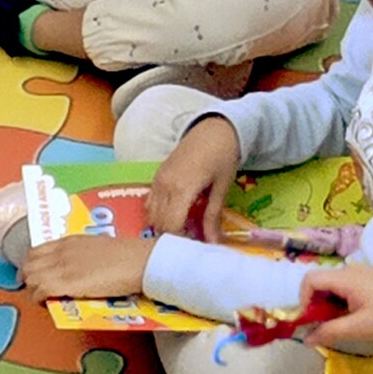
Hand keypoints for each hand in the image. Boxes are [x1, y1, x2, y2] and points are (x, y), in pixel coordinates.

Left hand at [21, 234, 153, 300]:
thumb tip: (75, 267)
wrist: (140, 261)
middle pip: (28, 266)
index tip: (34, 276)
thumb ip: (80, 254)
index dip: (30, 267)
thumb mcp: (96, 247)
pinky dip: (40, 300)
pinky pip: (40, 291)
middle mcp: (61, 252)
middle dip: (28, 280)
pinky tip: (49, 304)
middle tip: (36, 291)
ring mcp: (63, 267)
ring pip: (30, 279)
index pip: (34, 252)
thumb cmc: (127, 255)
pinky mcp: (68, 283)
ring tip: (44, 299)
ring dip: (33, 291)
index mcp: (68, 241)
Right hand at [148, 118, 239, 239]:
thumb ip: (213, 216)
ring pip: (151, 215)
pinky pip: (150, 203)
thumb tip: (213, 242)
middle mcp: (164, 186)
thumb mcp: (222, 187)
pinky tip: (174, 215)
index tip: (194, 245)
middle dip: (172, 236)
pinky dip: (158, 214)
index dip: (181, 240)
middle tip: (190, 239)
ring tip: (183, 228)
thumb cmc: (223, 156)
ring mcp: (157, 181)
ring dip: (164, 226)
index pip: (171, 226)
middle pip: (159, 223)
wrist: (214, 129)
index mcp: (182, 189)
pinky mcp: (156, 177)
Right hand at [299, 264, 372, 348]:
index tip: (310, 320)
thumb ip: (328, 332)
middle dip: (316, 305)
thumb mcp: (358, 328)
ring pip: (332, 286)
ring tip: (341, 322)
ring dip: (329, 304)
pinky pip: (344, 286)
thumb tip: (305, 340)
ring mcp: (361, 272)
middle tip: (325, 325)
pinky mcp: (369, 279)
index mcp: (346, 278)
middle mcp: (351, 269)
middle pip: (320, 283)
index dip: (303, 300)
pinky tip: (353, 315)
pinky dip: (340, 301)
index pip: (310, 280)